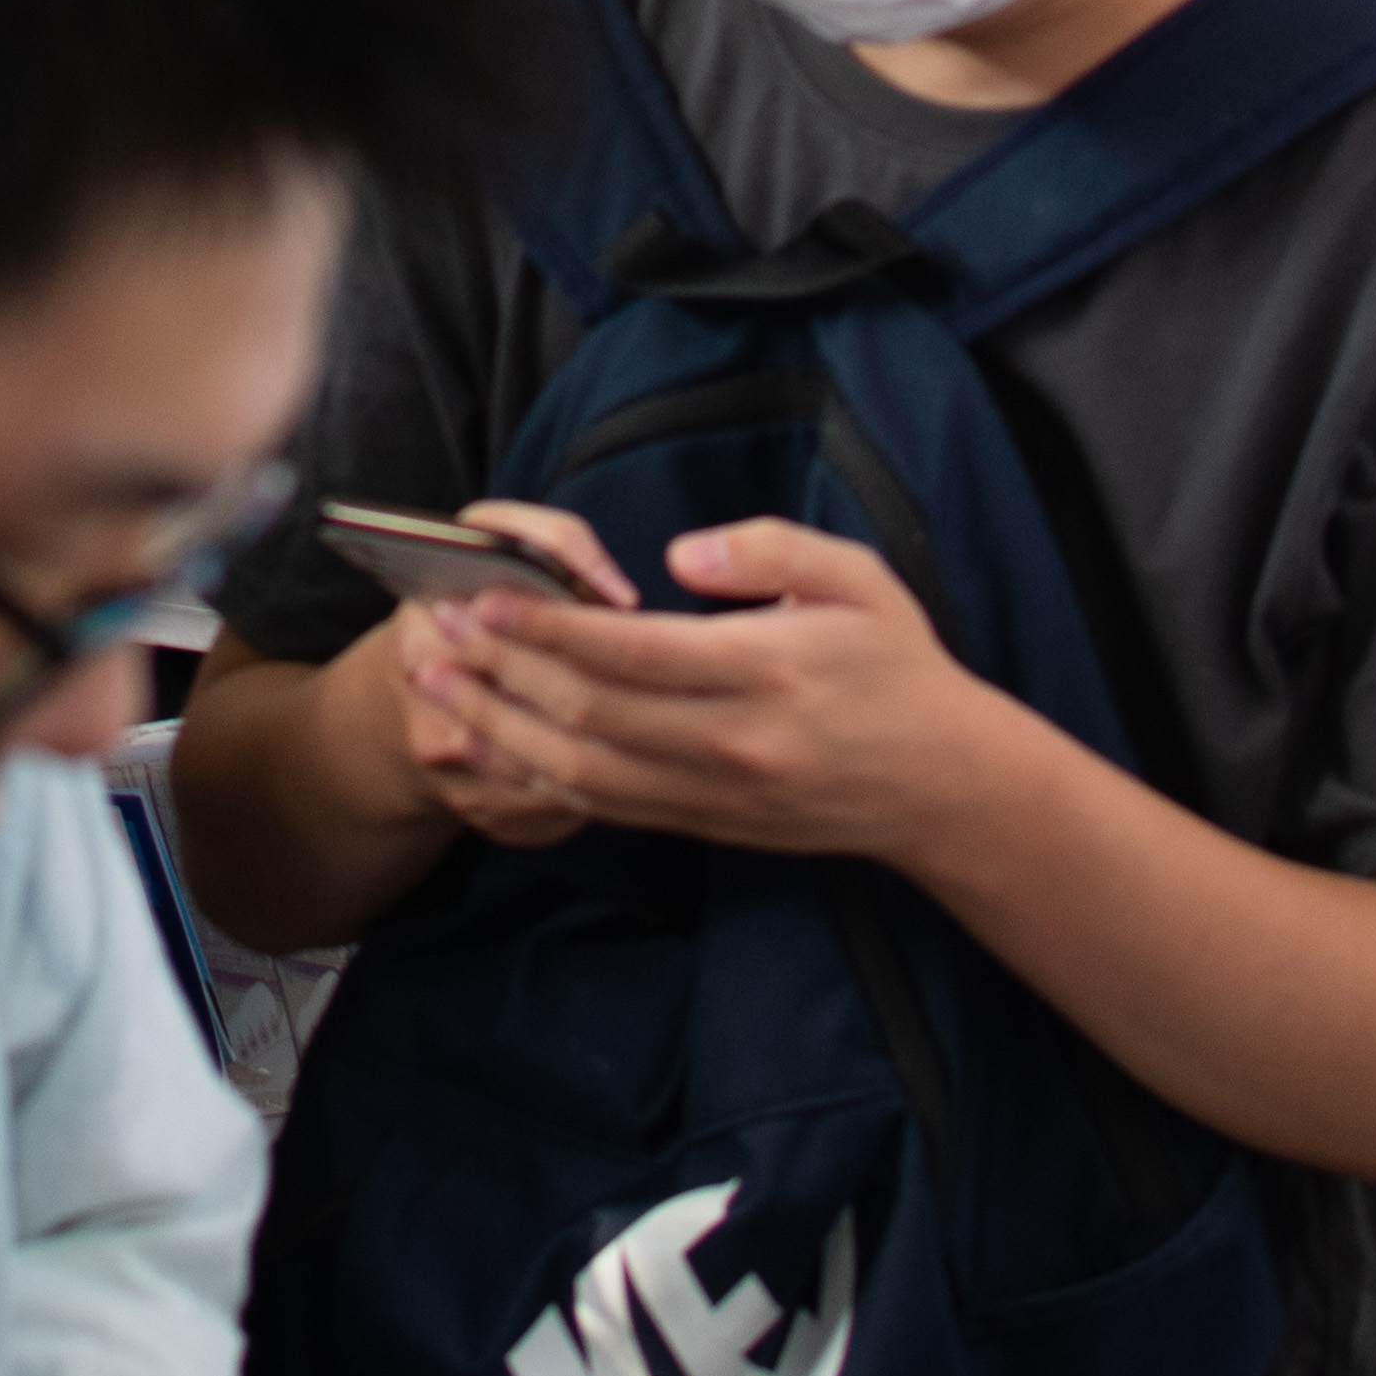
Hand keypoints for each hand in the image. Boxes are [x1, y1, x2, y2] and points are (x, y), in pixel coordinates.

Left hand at [401, 514, 1006, 862]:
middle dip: (499, 672)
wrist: (943, 787)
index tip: (483, 595)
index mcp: (763, 672)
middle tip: (433, 630)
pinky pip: (603, 807)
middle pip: (587, 714)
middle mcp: (729, 743)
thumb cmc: (899, 668)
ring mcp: (711, 794)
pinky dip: (534, 779)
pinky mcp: (702, 825)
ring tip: (435, 688)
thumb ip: (771, 551)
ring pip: (579, 770)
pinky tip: (489, 746)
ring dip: (497, 729)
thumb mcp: (860, 580)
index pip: (631, 653)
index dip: (546, 627)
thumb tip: (682, 556)